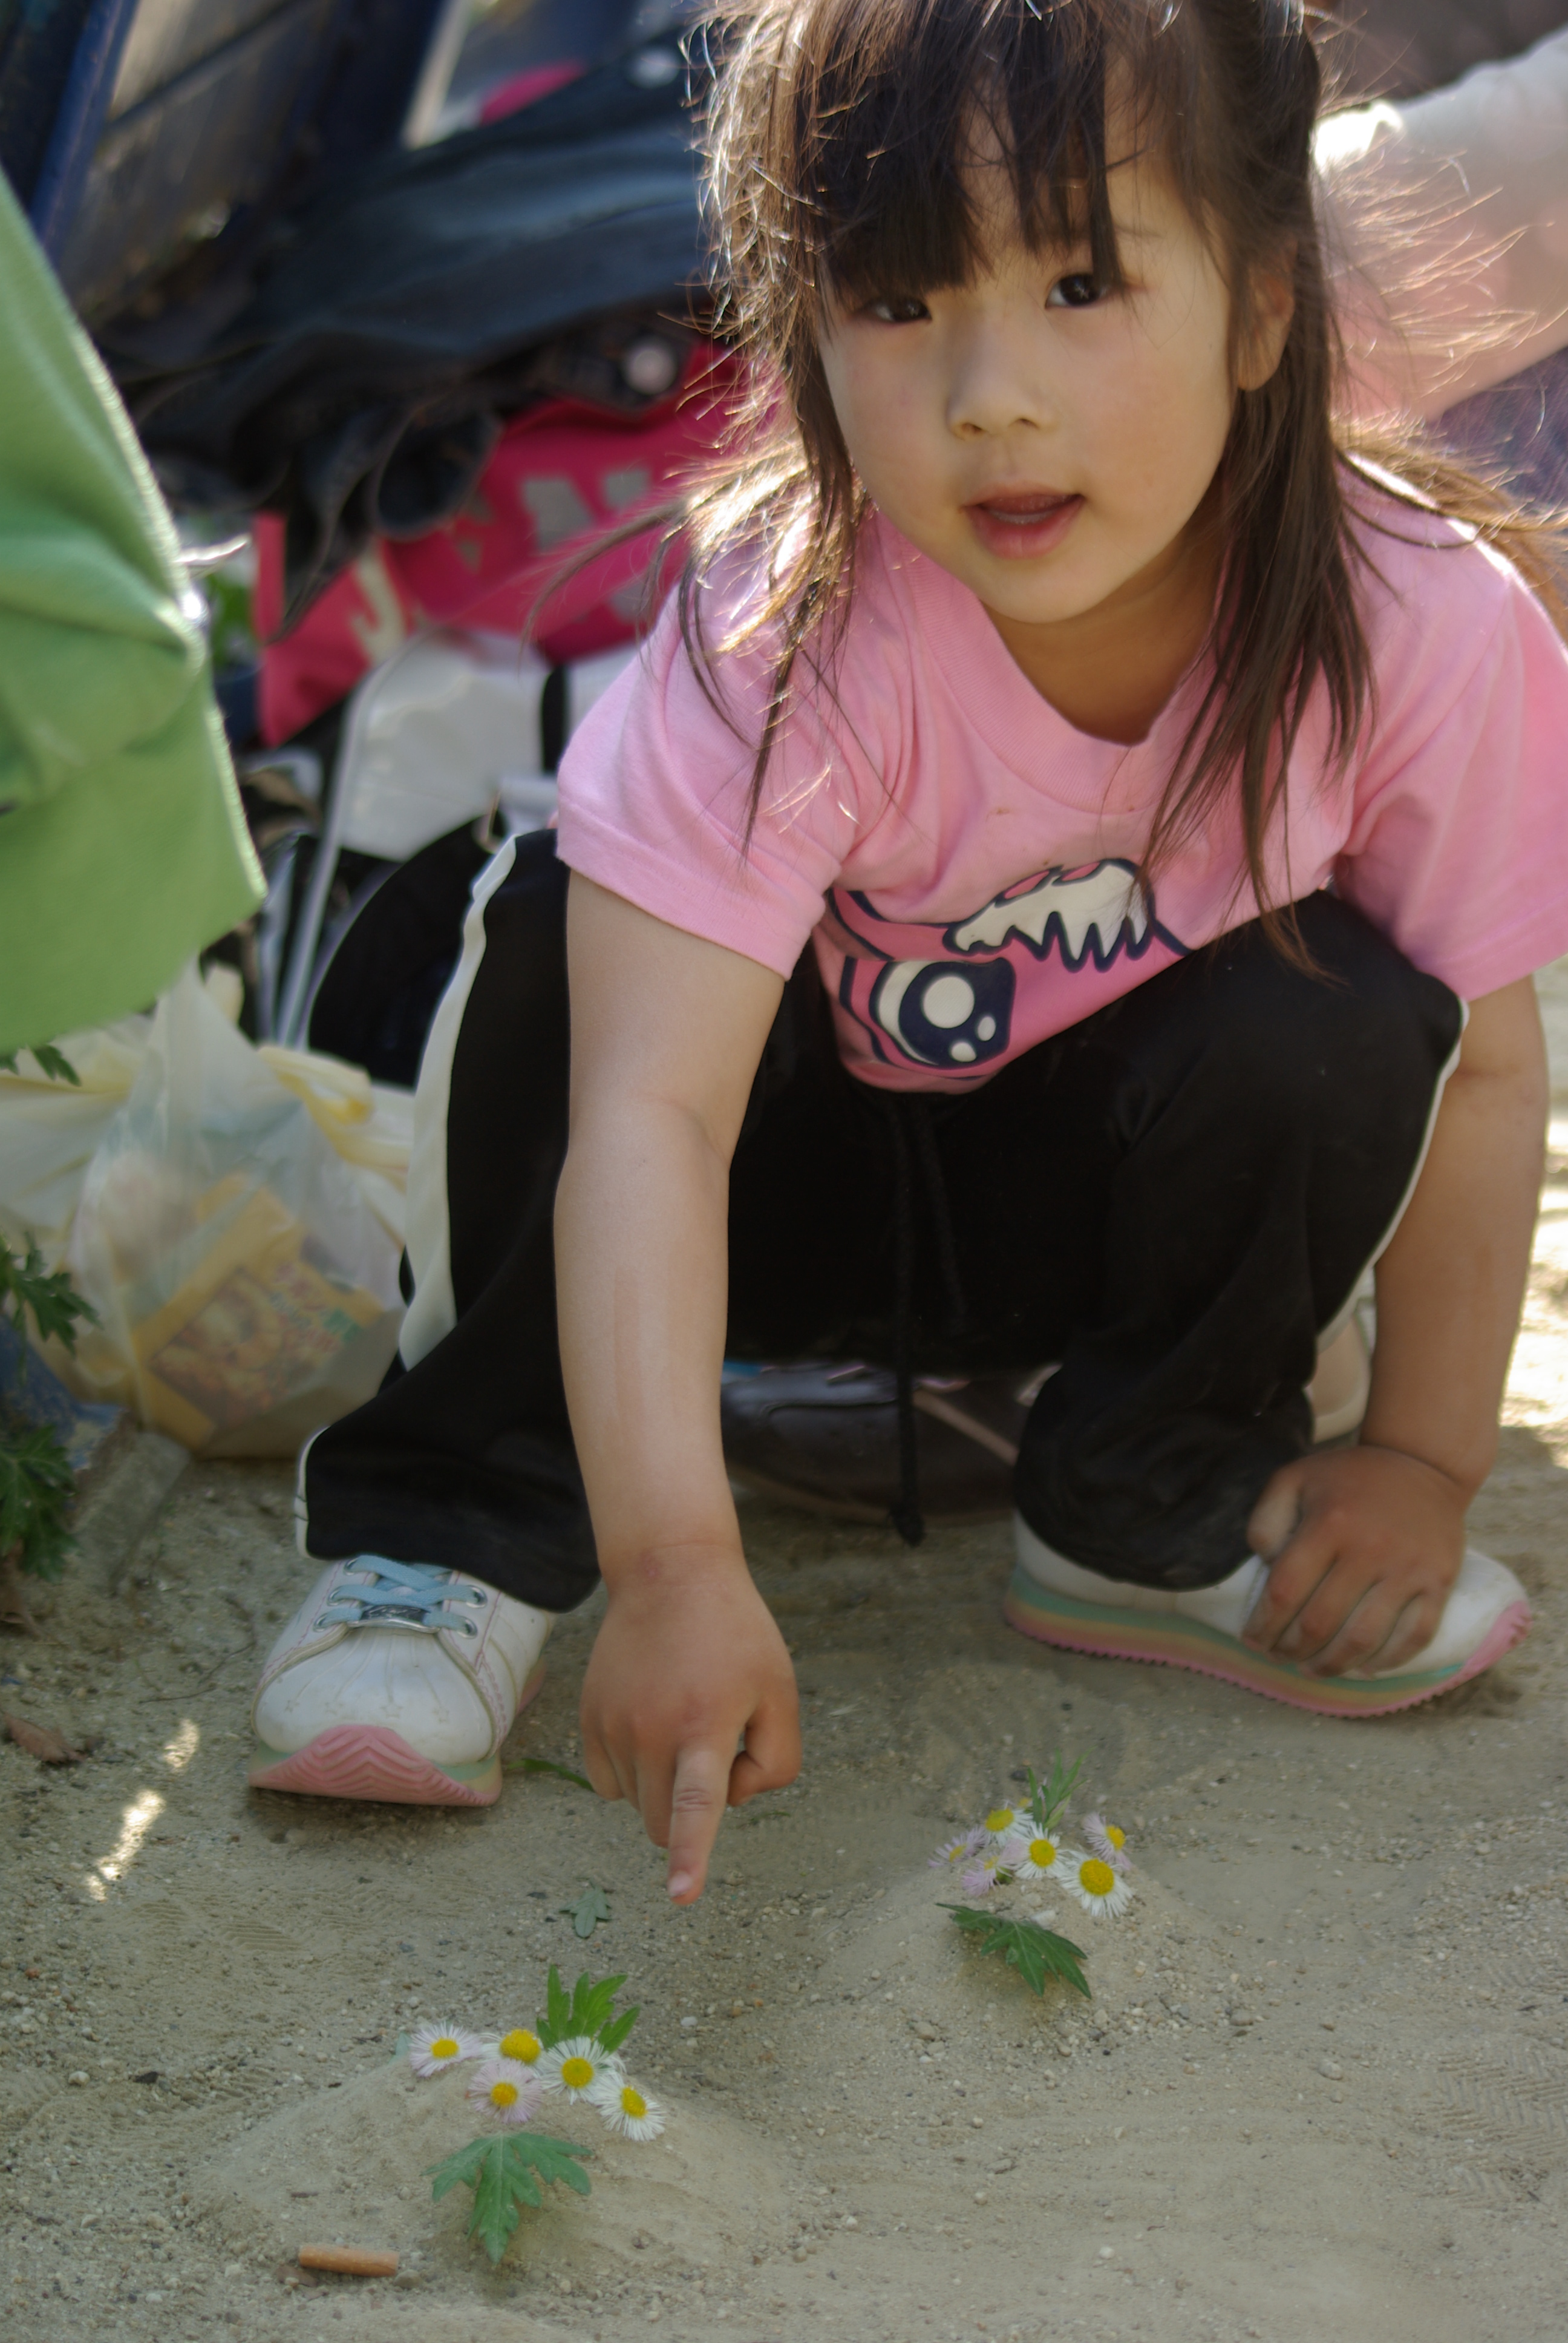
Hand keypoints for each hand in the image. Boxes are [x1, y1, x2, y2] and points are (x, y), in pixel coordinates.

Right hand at [579, 1550, 800, 1902]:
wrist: (669, 1574)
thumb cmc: (736, 1638)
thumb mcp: (780, 1691)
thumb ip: (775, 1761)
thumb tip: (731, 1802)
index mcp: (705, 1724)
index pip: (699, 1805)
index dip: (691, 1857)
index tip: (680, 1898)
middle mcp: (651, 1730)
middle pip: (666, 1826)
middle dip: (693, 1815)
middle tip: (716, 1750)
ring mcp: (613, 1726)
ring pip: (639, 1807)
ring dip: (666, 1788)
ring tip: (684, 1722)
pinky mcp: (589, 1720)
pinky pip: (610, 1784)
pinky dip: (635, 1773)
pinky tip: (652, 1725)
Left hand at [1242, 1445, 1465, 1676]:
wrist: (1422, 1464)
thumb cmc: (1349, 1478)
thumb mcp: (1294, 1479)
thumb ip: (1267, 1520)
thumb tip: (1266, 1568)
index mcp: (1328, 1524)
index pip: (1285, 1591)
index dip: (1264, 1625)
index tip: (1253, 1640)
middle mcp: (1369, 1549)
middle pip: (1320, 1622)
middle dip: (1292, 1649)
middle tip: (1279, 1657)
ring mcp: (1408, 1569)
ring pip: (1364, 1639)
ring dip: (1332, 1665)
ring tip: (1313, 1669)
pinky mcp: (1439, 1581)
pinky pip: (1414, 1636)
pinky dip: (1387, 1661)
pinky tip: (1364, 1667)